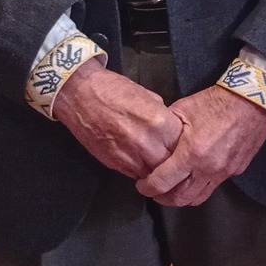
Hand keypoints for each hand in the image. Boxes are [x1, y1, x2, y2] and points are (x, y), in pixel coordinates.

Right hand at [53, 57, 180, 177]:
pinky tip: (142, 162)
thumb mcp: (150, 97)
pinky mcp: (113, 162)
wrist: (79, 94)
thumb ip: (164, 117)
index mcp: (159, 122)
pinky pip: (135, 175)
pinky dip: (141, 171)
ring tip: (160, 163)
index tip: (185, 144)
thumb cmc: (113, 90)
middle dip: (175, 161)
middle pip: (172, 162)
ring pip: (154, 173)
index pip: (184, 144)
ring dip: (158, 169)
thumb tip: (173, 130)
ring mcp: (129, 155)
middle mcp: (147, 141)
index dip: (185, 145)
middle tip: (175, 157)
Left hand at [136, 87, 265, 206]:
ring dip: (182, 197)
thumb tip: (153, 143)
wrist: (254, 99)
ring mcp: (225, 171)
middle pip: (180, 198)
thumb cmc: (217, 101)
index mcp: (191, 153)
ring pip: (198, 198)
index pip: (162, 182)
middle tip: (155, 190)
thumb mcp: (183, 109)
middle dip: (162, 197)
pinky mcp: (237, 169)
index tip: (142, 184)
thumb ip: (167, 131)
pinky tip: (196, 173)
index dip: (147, 187)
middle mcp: (208, 168)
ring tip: (174, 188)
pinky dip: (201, 185)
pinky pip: (214, 185)